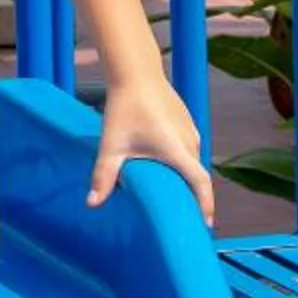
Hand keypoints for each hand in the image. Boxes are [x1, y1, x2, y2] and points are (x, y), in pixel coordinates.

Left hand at [91, 76, 211, 224]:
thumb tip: (92, 204)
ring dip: (187, 178)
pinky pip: (189, 149)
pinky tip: (169, 169)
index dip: (205, 205)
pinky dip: (183, 163)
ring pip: (193, 161)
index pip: (201, 183)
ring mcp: (190, 130)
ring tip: (176, 197)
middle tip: (185, 218)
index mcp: (178, 151)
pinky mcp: (186, 122)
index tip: (205, 224)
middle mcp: (191, 141)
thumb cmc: (125, 108)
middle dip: (194, 197)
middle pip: (197, 176)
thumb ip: (103, 177)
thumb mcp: (112, 145)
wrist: (135, 72)